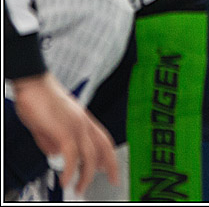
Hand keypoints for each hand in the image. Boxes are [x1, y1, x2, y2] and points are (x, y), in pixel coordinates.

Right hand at [11, 72, 119, 193]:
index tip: (109, 168)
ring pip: (89, 156)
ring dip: (86, 175)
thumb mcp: (47, 124)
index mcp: (83, 119)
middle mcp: (84, 122)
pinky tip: (66, 180)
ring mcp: (76, 126)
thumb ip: (52, 140)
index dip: (108, 155)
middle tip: (112, 180)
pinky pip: (71, 156)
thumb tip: (55, 153)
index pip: (103, 139)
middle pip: (104, 148)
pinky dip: (70, 171)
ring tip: (79, 187)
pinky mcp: (64, 131)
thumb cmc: (38, 99)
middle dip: (110, 166)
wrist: (33, 84)